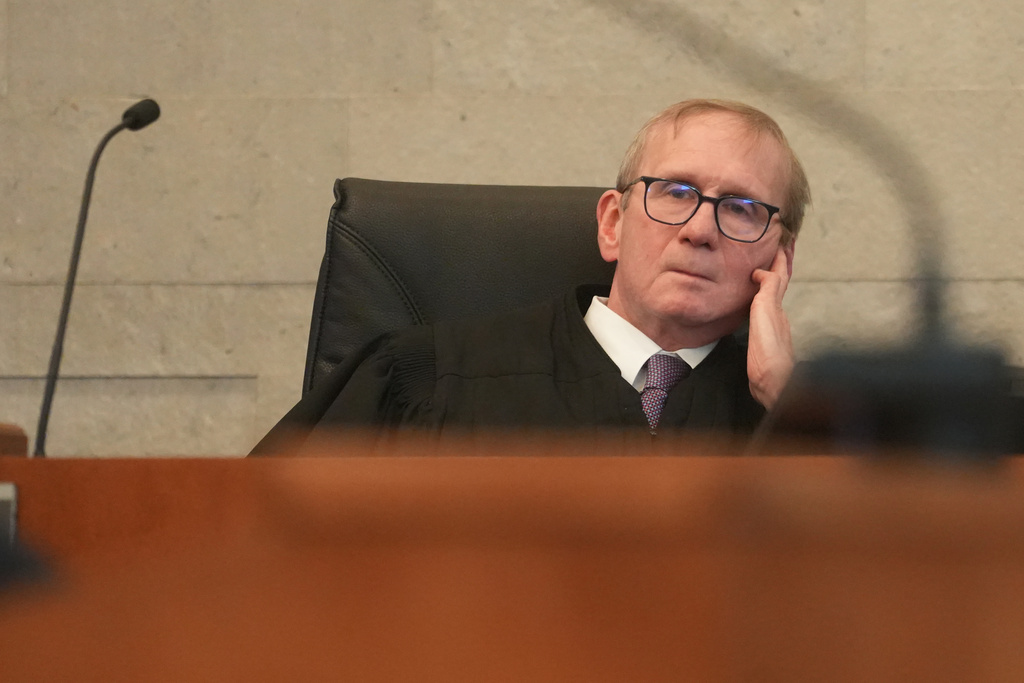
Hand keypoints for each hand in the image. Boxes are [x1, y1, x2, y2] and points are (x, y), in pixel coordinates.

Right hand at [747, 245, 794, 408]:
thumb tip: (763, 272)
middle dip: (780, 264)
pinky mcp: (764, 337)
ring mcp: (772, 325)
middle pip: (780, 283)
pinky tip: (757, 301)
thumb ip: (766, 292)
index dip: (781, 257)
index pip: (780, 275)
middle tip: (780, 247)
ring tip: (766, 268)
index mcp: (776, 305)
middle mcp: (776, 312)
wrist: (773, 382)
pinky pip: (764, 309)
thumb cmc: (769, 353)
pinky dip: (762, 298)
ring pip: (773, 295)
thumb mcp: (766, 315)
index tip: (782, 239)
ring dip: (771, 279)